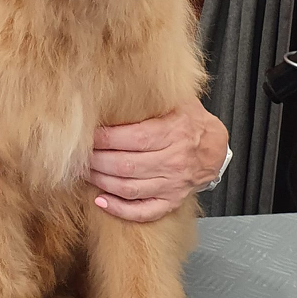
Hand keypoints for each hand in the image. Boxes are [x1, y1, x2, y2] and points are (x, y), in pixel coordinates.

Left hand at [89, 100, 228, 222]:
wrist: (216, 148)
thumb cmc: (190, 122)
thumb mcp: (178, 101)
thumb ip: (153, 95)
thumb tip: (118, 86)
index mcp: (173, 132)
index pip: (133, 138)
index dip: (106, 139)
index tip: (88, 136)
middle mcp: (173, 161)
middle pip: (126, 165)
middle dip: (97, 161)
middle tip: (80, 156)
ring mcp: (172, 184)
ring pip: (129, 188)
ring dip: (101, 182)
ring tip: (85, 173)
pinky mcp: (171, 201)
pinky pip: (144, 211)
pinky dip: (120, 210)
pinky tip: (101, 201)